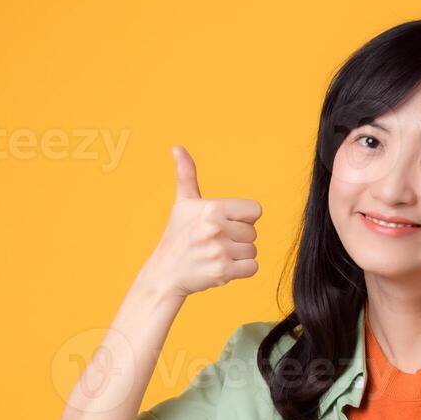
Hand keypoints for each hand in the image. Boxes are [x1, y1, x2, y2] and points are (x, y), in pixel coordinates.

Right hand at [143, 145, 262, 298]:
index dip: (243, 218)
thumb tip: (177, 147)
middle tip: (216, 242)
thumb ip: (186, 174)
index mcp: (212, 208)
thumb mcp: (183, 203)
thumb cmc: (178, 236)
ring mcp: (220, 251)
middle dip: (238, 239)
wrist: (165, 272)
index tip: (225, 223)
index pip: (255, 210)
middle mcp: (216, 228)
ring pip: (253, 251)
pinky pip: (252, 268)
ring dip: (239, 256)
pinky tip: (222, 267)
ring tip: (217, 255)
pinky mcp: (223, 272)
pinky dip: (242, 270)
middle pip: (253, 233)